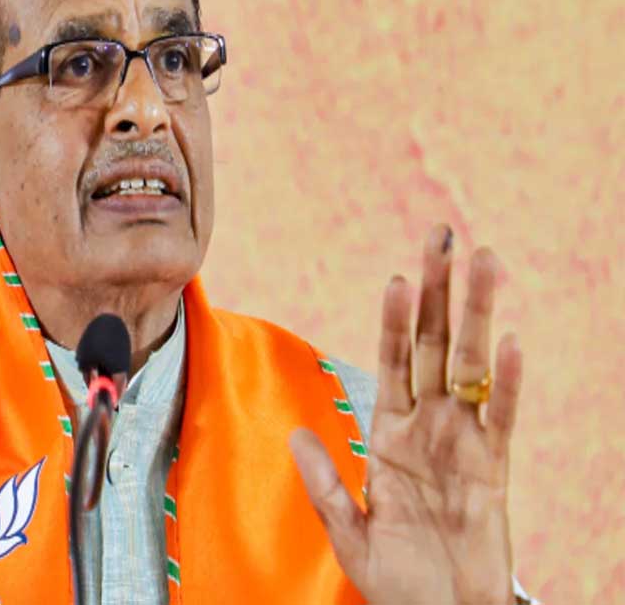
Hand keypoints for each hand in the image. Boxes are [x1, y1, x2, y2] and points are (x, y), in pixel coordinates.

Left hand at [290, 225, 521, 604]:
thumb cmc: (398, 581)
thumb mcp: (347, 531)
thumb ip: (324, 482)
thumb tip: (297, 432)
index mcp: (391, 435)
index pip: (392, 361)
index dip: (394, 319)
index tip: (398, 276)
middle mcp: (429, 428)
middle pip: (433, 346)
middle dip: (439, 293)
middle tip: (444, 238)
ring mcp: (464, 444)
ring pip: (471, 366)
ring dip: (476, 315)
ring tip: (483, 262)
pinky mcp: (494, 472)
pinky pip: (502, 419)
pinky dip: (507, 382)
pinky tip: (510, 342)